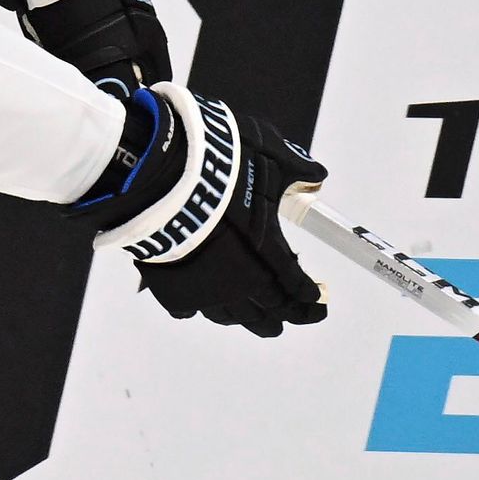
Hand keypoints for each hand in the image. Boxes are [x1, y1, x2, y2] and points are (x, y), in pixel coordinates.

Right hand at [73, 86, 328, 336]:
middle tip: (300, 316)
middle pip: (269, 309)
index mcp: (265, 250)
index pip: (294, 282)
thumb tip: (317, 173)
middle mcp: (238, 278)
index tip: (317, 300)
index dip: (308, 294)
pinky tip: (203, 306)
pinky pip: (190, 310)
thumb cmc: (218, 166)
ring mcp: (204, 289)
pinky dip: (200, 309)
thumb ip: (296, 168)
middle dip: (288, 315)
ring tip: (262, 324)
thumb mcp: (269, 155)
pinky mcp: (171, 289)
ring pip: (232, 317)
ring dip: (251, 320)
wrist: (160, 176)